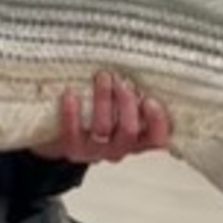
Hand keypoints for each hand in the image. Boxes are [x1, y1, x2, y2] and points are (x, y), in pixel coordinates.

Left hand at [33, 71, 172, 164]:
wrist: (65, 138)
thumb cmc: (102, 115)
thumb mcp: (123, 109)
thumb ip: (135, 97)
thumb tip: (142, 72)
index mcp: (138, 140)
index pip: (157, 138)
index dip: (157, 122)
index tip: (150, 99)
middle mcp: (119, 149)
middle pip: (129, 131)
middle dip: (126, 103)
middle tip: (121, 80)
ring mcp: (96, 151)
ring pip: (103, 128)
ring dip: (103, 100)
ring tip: (102, 76)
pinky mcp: (73, 150)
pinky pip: (73, 133)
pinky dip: (72, 113)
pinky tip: (70, 94)